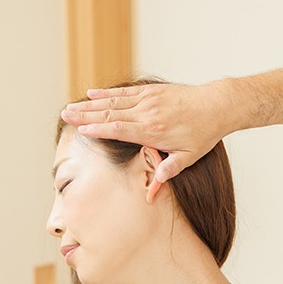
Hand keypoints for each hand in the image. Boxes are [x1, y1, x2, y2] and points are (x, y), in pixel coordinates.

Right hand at [60, 81, 232, 183]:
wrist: (217, 105)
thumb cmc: (203, 133)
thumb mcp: (188, 157)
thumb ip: (168, 171)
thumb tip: (151, 193)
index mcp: (154, 131)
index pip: (119, 129)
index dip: (98, 130)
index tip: (80, 130)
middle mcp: (148, 113)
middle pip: (110, 114)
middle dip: (86, 115)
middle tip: (65, 115)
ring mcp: (148, 99)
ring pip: (113, 101)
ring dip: (90, 104)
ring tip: (71, 106)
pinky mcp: (151, 90)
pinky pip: (124, 91)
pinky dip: (106, 92)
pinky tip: (91, 92)